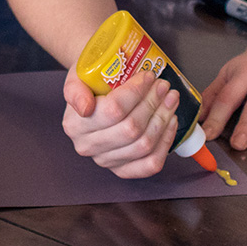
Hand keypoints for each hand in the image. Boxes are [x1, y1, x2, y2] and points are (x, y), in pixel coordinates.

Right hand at [61, 66, 178, 177]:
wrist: (93, 95)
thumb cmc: (90, 82)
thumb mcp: (78, 76)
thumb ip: (75, 89)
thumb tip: (85, 107)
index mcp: (75, 125)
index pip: (113, 111)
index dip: (136, 93)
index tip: (149, 76)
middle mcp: (88, 147)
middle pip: (131, 129)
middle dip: (153, 104)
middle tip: (164, 85)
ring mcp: (106, 161)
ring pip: (143, 145)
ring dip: (163, 119)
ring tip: (171, 98)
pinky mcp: (124, 169)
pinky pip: (151, 163)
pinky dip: (166, 141)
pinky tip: (171, 121)